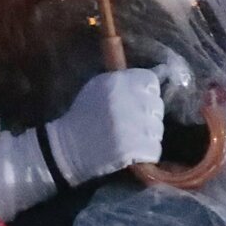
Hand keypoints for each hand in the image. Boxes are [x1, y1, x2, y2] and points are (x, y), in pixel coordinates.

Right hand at [46, 68, 164, 183]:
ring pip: (157, 130)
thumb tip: (154, 71)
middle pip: (156, 106)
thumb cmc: (84, 115)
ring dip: (148, 136)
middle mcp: (128, 100)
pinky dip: (145, 153)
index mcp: (118, 82)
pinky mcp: (134, 148)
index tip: (140, 102)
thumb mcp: (98, 86)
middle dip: (148, 116)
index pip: (150, 82)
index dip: (147, 93)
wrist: (69, 147)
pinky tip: (131, 152)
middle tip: (134, 124)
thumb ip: (123, 79)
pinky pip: (153, 150)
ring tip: (131, 139)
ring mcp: (133, 125)